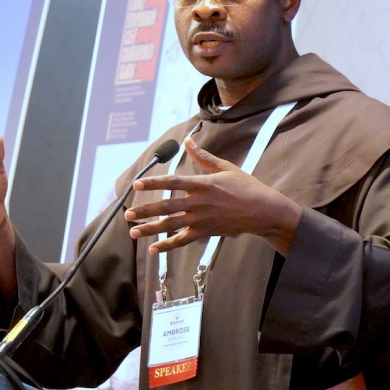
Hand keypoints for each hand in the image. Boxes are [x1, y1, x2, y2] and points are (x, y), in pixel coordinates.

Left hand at [125, 138, 301, 255]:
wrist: (262, 210)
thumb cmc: (246, 186)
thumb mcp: (225, 167)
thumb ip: (203, 157)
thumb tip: (188, 141)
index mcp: (203, 184)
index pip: (172, 182)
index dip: (153, 183)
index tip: (136, 185)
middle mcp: (199, 202)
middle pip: (166, 206)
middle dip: (145, 210)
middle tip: (127, 213)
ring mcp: (201, 219)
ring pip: (170, 225)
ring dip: (150, 229)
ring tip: (133, 231)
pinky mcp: (205, 232)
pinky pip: (183, 240)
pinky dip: (167, 245)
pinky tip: (153, 249)